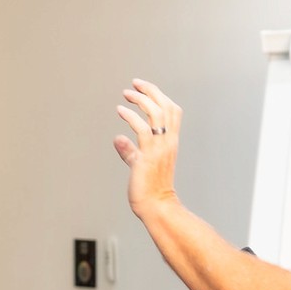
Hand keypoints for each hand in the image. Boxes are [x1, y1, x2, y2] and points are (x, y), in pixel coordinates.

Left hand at [113, 80, 184, 220]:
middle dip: (151, 91)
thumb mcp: (140, 165)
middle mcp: (168, 142)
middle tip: (135, 84)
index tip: (145, 88)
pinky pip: (141, 129)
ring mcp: (159, 148)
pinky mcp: (148, 156)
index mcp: (170, 142)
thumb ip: (130, 151)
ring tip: (126, 94)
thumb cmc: (151, 188)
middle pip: (165, 107)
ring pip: (156, 114)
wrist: (157, 206)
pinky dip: (131, 116)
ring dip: (140, 100)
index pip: (172, 111)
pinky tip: (120, 110)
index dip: (160, 96)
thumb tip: (118, 140)